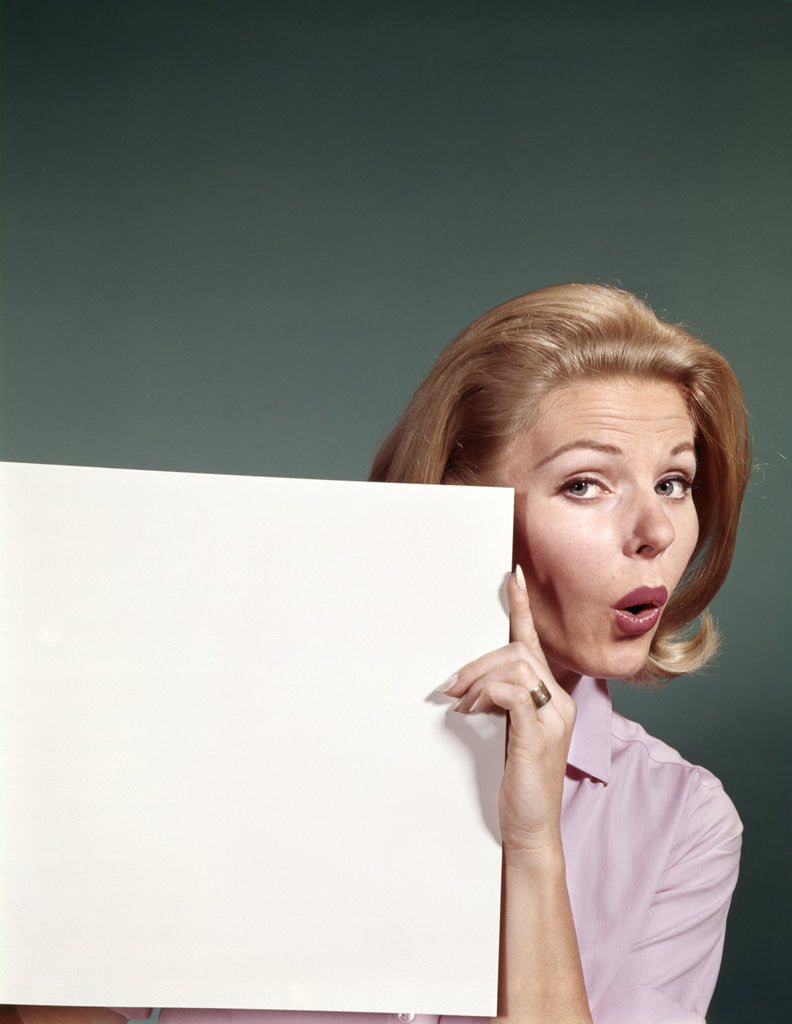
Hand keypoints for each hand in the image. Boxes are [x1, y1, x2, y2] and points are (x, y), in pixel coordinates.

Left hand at [444, 566, 576, 853]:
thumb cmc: (518, 783)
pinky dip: (487, 694)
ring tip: (460, 704)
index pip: (536, 644)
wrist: (531, 828)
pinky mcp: (539, 734)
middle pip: (519, 651)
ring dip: (478, 679)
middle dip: (478, 662)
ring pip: (514, 666)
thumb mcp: (510, 734)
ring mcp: (553, 717)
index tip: (512, 577)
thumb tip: (469, 684)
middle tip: (451, 686)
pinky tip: (472, 711)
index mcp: (553, 698)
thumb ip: (502, 704)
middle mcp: (560, 702)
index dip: (523, 608)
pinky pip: (513, 692)